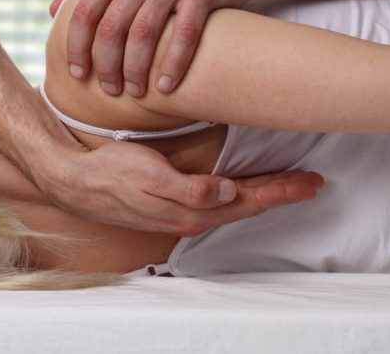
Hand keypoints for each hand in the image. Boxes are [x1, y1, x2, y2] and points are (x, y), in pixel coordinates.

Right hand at [35, 140, 323, 235]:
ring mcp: (183, 211)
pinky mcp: (174, 202)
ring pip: (236, 204)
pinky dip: (240, 194)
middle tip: (313, 181)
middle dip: (282, 192)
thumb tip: (227, 192)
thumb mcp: (150, 176)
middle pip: (248, 204)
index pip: (249, 200)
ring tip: (288, 184)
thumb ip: (190, 188)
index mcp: (194, 211)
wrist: (76, 180)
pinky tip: (242, 188)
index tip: (310, 181)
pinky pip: (218, 201)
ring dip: (264, 193)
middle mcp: (194, 216)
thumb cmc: (112, 173)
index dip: (281, 189)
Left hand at [49, 0, 251, 97]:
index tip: (78, 74)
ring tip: (137, 92)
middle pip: (112, 26)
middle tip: (111, 90)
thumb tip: (52, 11)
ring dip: (136, 68)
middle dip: (107, 65)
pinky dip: (173, 63)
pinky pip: (184, 34)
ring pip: (144, 32)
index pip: (85, 11)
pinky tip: (166, 86)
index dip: (77, 46)